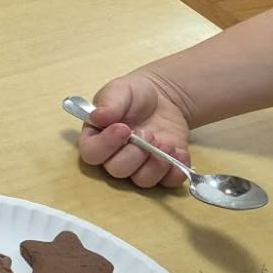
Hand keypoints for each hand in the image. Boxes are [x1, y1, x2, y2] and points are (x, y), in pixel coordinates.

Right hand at [78, 70, 190, 188]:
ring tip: (166, 143)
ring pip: (142, 180)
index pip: (92, 153)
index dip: (106, 145)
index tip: (124, 128)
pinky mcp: (162, 170)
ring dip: (156, 164)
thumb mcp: (120, 90)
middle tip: (148, 133)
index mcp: (98, 138)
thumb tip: (98, 116)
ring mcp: (139, 166)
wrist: (162, 98)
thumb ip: (109, 102)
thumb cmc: (134, 94)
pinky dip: (176, 172)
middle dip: (135, 154)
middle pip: (117, 169)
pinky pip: (168, 182)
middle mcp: (114, 157)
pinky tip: (180, 152)